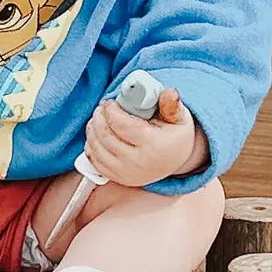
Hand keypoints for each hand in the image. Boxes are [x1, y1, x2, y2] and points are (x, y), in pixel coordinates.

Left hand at [82, 88, 205, 188]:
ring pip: (97, 149)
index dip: (111, 111)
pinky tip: (96, 135)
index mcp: (153, 145)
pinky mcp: (118, 178)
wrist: (175, 161)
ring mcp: (126, 173)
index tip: (110, 102)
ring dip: (92, 130)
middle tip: (101, 108)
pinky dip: (91, 145)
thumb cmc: (174, 136)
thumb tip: (169, 92)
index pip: (121, 125)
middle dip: (99, 118)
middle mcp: (138, 162)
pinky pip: (95, 161)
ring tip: (97, 118)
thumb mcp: (179, 118)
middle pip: (106, 136)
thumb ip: (172, 104)